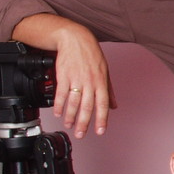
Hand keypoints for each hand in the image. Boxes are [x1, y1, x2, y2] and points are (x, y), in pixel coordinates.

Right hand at [49, 23, 116, 137]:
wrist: (75, 39)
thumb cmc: (91, 55)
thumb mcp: (105, 71)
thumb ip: (109, 90)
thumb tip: (115, 106)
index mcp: (101, 82)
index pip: (103, 104)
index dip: (102, 119)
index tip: (100, 131)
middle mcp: (90, 82)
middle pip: (87, 107)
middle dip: (84, 123)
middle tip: (81, 134)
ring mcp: (76, 79)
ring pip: (73, 102)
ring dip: (70, 116)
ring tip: (69, 125)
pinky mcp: (64, 76)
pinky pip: (61, 94)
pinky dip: (59, 105)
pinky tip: (58, 113)